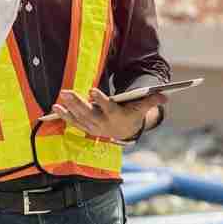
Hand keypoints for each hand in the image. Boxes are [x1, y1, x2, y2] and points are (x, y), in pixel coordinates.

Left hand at [52, 88, 166, 140]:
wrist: (124, 133)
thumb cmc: (132, 115)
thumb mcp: (142, 109)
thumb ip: (151, 101)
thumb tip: (166, 95)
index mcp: (116, 116)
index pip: (108, 108)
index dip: (100, 100)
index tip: (92, 90)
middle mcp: (102, 123)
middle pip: (89, 113)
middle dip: (77, 103)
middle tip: (67, 92)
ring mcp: (92, 126)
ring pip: (79, 117)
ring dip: (69, 107)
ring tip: (61, 96)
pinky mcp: (85, 127)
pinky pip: (73, 122)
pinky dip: (64, 115)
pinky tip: (55, 107)